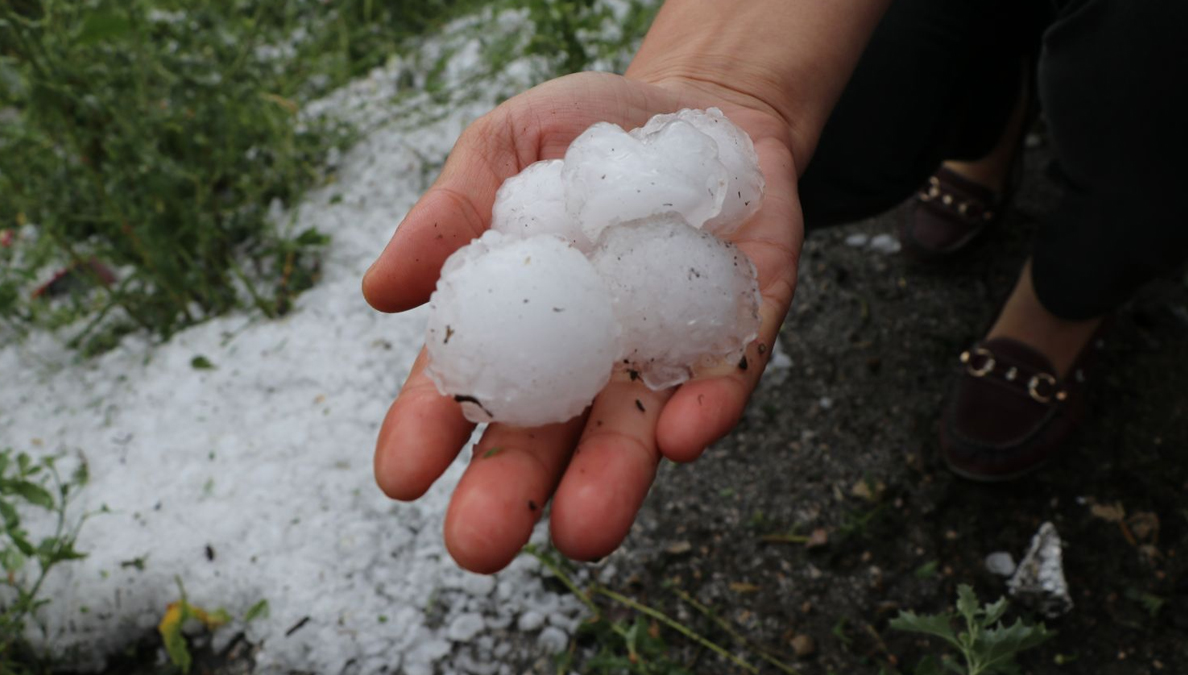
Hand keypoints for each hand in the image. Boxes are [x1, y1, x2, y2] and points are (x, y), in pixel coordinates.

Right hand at [363, 71, 802, 573]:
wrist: (701, 108)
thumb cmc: (587, 132)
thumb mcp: (507, 148)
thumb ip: (451, 212)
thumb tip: (377, 290)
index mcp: (518, 319)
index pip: (464, 384)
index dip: (430, 430)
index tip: (399, 476)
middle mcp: (586, 357)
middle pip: (545, 436)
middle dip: (512, 493)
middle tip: (479, 544)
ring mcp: (663, 350)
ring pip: (634, 432)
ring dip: (611, 480)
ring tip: (585, 530)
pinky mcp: (740, 329)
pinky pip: (724, 377)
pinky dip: (707, 406)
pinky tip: (684, 436)